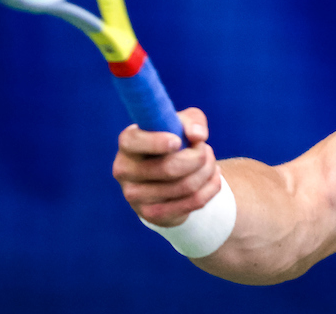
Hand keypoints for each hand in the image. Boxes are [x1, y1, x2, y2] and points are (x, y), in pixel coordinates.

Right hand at [113, 107, 220, 226]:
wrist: (170, 176)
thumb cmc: (176, 141)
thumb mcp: (183, 124)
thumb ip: (192, 121)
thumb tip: (197, 136)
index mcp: (128, 143)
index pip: (134, 141)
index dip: (157, 142)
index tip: (177, 142)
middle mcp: (124, 170)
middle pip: (169, 168)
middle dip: (198, 157)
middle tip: (205, 150)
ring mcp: (135, 196)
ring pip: (185, 186)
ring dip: (207, 171)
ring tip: (209, 163)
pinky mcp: (151, 214)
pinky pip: (193, 202)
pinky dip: (211, 187)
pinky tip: (212, 178)